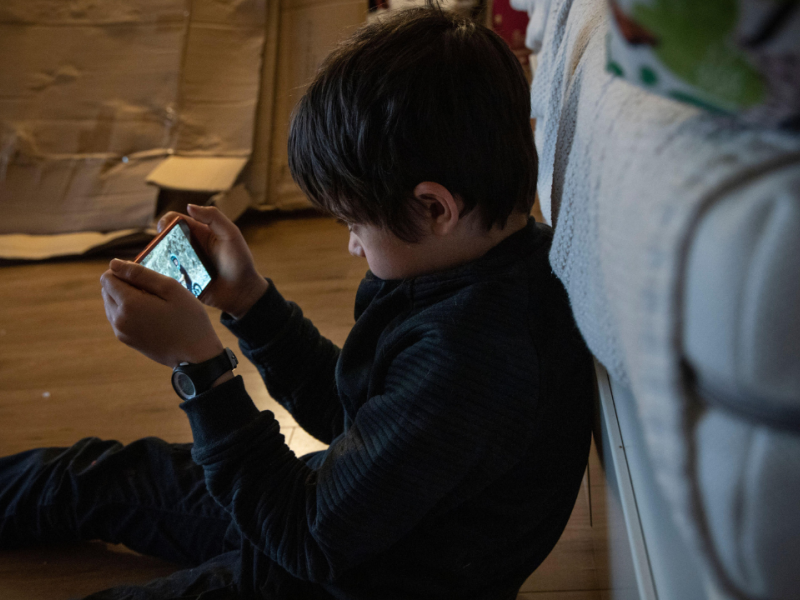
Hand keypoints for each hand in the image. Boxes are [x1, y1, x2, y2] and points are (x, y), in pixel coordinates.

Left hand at [101, 259, 223, 367]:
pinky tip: (151, 316)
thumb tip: (114, 264)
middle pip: (106, 290)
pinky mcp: (126, 340)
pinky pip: (117, 318)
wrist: (195, 355)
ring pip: (110, 304)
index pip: (107, 278)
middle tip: (152, 291)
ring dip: (125, 298)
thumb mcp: (170, 288)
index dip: (124, 272)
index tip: (146, 278)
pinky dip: (128, 311)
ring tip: (153, 304)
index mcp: (128, 304)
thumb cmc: (188, 319)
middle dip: (124, 284)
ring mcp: (120, 332)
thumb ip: (140, 274)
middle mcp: (118, 318)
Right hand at [158, 205, 267, 318]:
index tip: (163, 230)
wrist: (243, 291)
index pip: (175, 220)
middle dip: (158, 242)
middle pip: (164, 239)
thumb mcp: (231, 234)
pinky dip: (161, 276)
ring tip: (158, 264)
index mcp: (197, 232)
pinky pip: (166, 277)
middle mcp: (187, 247)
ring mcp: (183, 265)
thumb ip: (214, 217)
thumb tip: (188, 206)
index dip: (166, 221)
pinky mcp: (181, 282)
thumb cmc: (239, 261)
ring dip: (157, 259)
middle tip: (160, 249)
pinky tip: (160, 277)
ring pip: (162, 258)